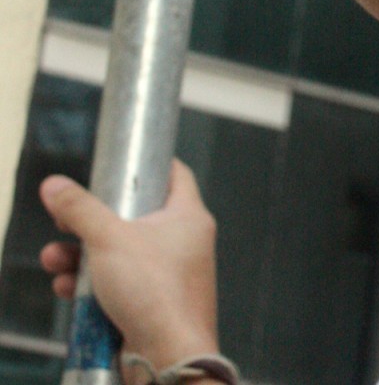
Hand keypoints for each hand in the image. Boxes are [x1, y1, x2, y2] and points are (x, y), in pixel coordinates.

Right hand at [39, 160, 219, 374]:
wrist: (167, 355)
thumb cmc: (152, 289)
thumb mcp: (108, 239)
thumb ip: (80, 210)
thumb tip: (54, 185)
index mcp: (188, 216)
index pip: (175, 174)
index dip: (149, 163)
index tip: (121, 159)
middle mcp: (184, 242)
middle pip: (135, 216)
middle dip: (92, 220)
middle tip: (64, 220)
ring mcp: (170, 273)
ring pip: (120, 252)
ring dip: (83, 255)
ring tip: (55, 259)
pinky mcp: (154, 301)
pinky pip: (120, 283)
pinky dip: (93, 283)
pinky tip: (67, 287)